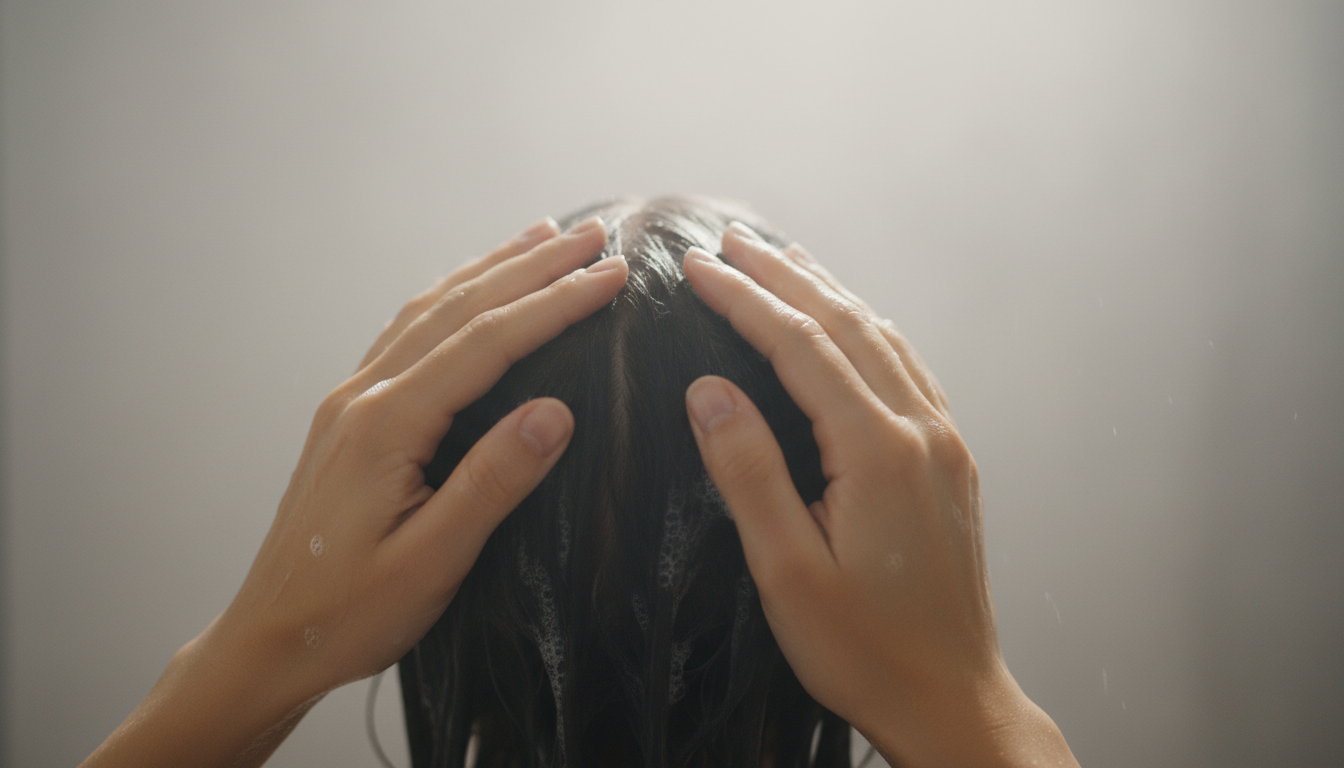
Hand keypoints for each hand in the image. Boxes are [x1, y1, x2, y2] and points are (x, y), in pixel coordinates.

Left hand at [82, 217, 629, 767]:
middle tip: (594, 234)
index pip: (486, 343)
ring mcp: (351, 402)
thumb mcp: (432, 560)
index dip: (553, 303)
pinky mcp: (350, 418)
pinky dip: (453, 299)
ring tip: (543, 236)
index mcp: (387, 425)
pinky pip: (407, 334)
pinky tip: (471, 290)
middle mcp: (364, 396)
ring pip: (429, 312)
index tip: (609, 275)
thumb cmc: (349, 612)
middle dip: (532, 266)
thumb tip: (557, 412)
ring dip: (491, 269)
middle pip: (459, 309)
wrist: (269, 638)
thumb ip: (493, 481)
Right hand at [682, 225, 1077, 767]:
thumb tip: (708, 389)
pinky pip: (907, 369)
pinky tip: (849, 323)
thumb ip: (748, 472)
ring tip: (781, 259)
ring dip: (827, 292)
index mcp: (878, 453)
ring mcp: (943, 443)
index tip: (699, 267)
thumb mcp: (787, 571)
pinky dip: (866, 329)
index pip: (802, 346)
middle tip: (729, 241)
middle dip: (783, 276)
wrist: (949, 697)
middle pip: (846, 324)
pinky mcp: (950, 461)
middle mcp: (921, 432)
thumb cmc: (864, 650)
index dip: (746, 299)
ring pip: (882, 338)